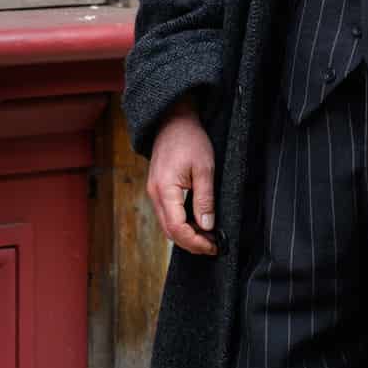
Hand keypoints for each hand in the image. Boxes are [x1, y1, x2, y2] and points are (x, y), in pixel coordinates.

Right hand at [146, 95, 218, 255]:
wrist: (173, 121)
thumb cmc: (190, 140)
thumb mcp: (204, 168)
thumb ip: (204, 198)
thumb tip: (207, 226)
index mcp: (165, 190)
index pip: (177, 228)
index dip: (195, 242)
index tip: (213, 246)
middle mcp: (155, 195)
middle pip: (170, 231)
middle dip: (191, 243)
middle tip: (213, 246)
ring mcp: (154, 193)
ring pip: (167, 225)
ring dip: (186, 235)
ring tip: (208, 237)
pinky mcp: (158, 189)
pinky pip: (167, 214)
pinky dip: (181, 224)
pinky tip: (197, 223)